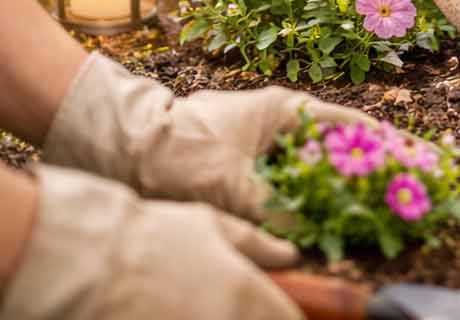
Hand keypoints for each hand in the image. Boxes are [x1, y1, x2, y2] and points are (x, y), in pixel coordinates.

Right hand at [1, 165, 300, 319]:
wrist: (92, 263)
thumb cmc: (155, 235)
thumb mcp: (214, 225)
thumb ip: (258, 244)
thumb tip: (292, 254)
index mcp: (247, 295)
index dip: (287, 316)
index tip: (276, 310)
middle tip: (237, 306)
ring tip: (203, 306)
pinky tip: (181, 313)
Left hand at [43, 52, 377, 220]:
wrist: (129, 143)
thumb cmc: (184, 152)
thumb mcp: (234, 188)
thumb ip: (274, 213)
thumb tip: (306, 237)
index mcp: (283, 109)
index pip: (346, 122)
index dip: (381, 139)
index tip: (412, 150)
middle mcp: (277, 119)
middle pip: (334, 141)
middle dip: (365, 160)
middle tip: (400, 177)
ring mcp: (261, 136)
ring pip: (311, 158)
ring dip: (337, 177)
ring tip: (370, 196)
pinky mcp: (246, 156)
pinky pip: (288, 173)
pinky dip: (307, 187)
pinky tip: (320, 207)